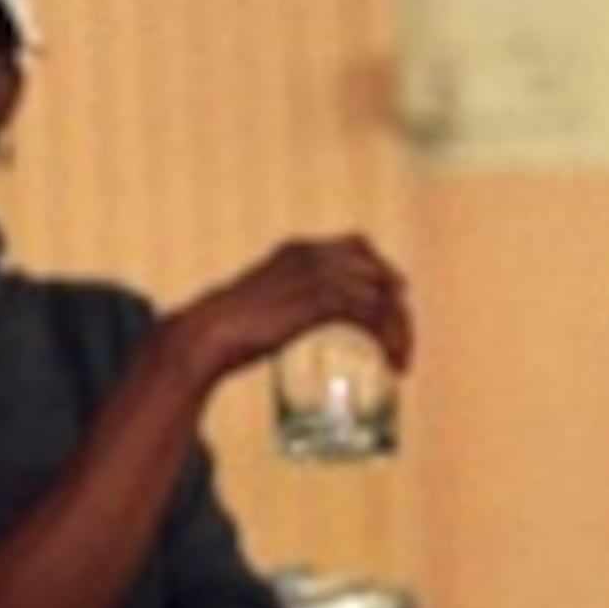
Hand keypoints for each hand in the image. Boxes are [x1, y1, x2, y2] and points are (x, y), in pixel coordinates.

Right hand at [172, 232, 414, 387]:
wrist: (206, 336)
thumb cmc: (229, 331)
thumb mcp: (267, 305)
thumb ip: (290, 306)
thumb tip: (295, 325)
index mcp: (298, 250)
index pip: (358, 245)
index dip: (383, 270)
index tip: (397, 297)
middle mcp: (312, 254)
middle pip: (377, 270)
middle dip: (397, 307)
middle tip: (402, 342)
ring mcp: (316, 274)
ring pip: (380, 295)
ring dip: (398, 330)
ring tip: (400, 361)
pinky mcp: (319, 299)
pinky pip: (371, 313)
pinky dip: (387, 337)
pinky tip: (389, 359)